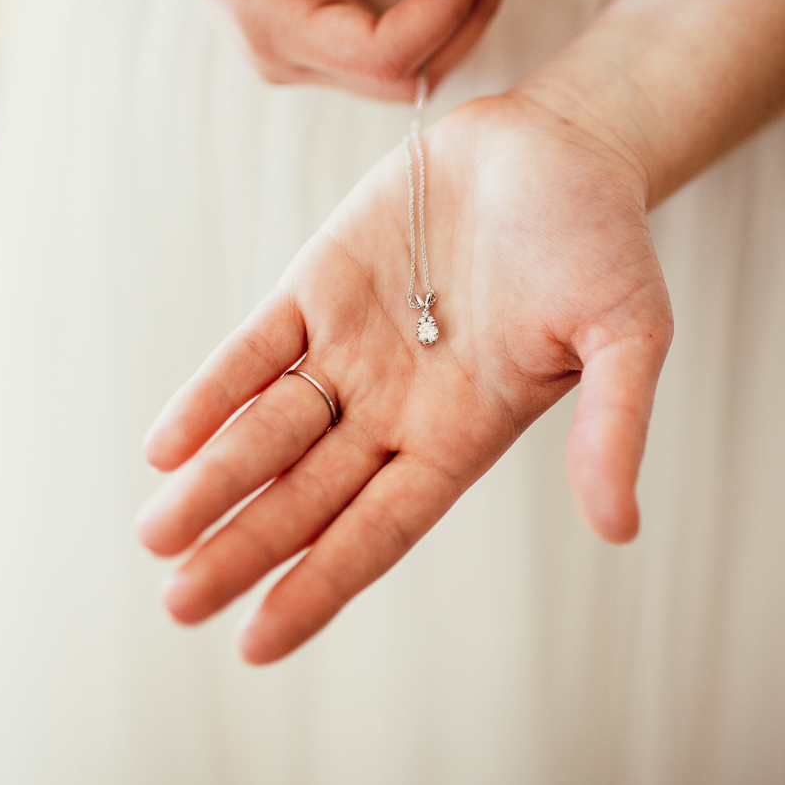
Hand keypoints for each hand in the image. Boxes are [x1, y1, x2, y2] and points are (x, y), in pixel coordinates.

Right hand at [129, 0, 515, 99]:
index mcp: (269, 27)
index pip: (385, 55)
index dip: (447, 8)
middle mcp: (292, 57)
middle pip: (408, 76)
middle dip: (468, 17)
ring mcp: (307, 52)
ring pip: (409, 70)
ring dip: (462, 18)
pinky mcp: (321, 33)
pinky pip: (396, 47)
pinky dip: (441, 13)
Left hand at [137, 93, 672, 662]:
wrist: (557, 143)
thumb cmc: (601, 243)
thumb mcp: (628, 336)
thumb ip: (614, 426)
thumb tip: (621, 528)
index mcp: (462, 434)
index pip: (379, 529)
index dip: (319, 584)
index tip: (255, 641)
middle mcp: (395, 406)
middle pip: (306, 496)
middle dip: (243, 548)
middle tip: (177, 604)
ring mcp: (352, 348)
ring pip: (269, 431)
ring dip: (212, 482)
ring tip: (155, 538)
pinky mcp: (319, 285)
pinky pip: (254, 350)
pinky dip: (211, 395)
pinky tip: (166, 445)